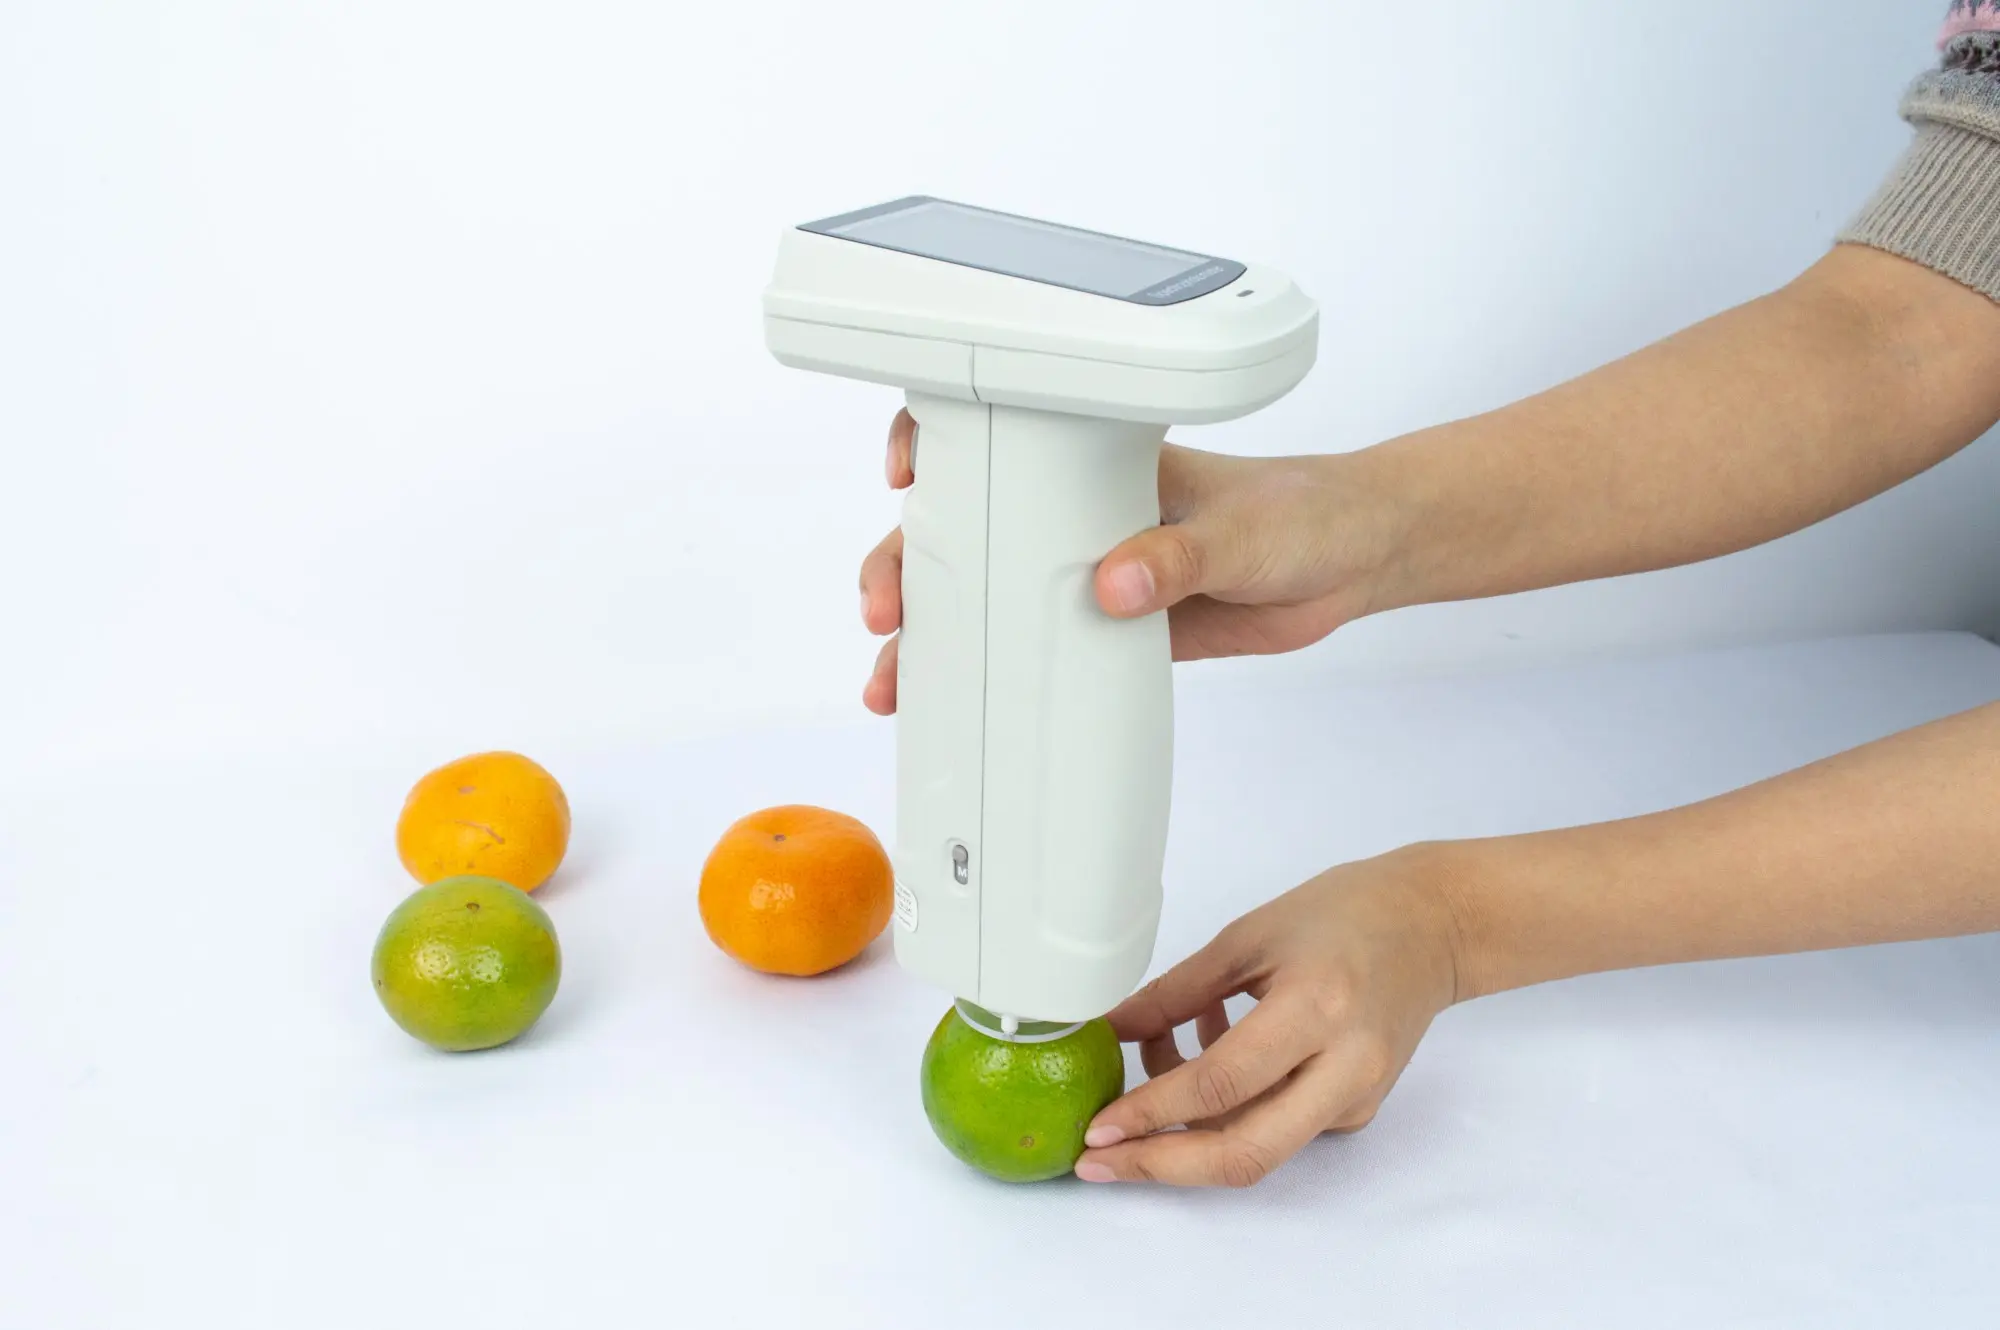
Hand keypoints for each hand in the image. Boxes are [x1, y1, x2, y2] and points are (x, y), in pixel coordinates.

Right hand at [857, 408, 1402, 713]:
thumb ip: (1178, 555)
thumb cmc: (1302, 515)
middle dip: (909, 566)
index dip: (935, 449)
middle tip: (887, 610)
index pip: (998, 436)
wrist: (1355, 562)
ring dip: (937, 638)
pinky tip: (957, 709)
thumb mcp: (1241, 531)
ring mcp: (1091, 573)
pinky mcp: (1115, 631)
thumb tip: (1111, 584)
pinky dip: (996, 679)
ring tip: (896, 684)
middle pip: (968, 531)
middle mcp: (1079, 514)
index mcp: (1099, 462)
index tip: (906, 476)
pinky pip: (1039, 653)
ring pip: (990, 599)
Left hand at [1072, 847, 1461, 1186]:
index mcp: (1315, 1009)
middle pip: (1244, 1153)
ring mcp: (1355, 1098)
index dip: (1151, 1113)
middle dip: (1161, 1165)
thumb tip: (1109, 1030)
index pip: (1220, 1085)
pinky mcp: (1355, 1111)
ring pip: (1255, 1146)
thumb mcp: (1246, 938)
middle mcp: (1344, 1067)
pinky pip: (1275, 1128)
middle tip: (1098, 1161)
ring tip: (1152, 1062)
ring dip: (1187, 1128)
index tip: (1097, 1129)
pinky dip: (1224, 1109)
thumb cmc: (1343, 915)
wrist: (1433, 927)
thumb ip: (1175, 992)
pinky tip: (1204, 1052)